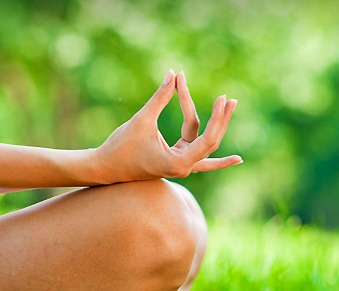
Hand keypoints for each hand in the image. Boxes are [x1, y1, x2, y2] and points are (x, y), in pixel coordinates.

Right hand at [94, 69, 241, 182]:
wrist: (104, 168)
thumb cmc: (121, 146)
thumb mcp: (142, 120)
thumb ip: (160, 97)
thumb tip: (173, 73)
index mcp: (179, 163)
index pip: (208, 139)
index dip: (217, 118)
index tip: (222, 98)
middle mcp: (184, 167)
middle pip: (211, 141)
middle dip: (222, 119)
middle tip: (231, 99)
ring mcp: (181, 164)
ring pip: (203, 140)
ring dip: (215, 122)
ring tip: (228, 103)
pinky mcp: (176, 158)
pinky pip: (196, 145)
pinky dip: (208, 138)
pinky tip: (234, 156)